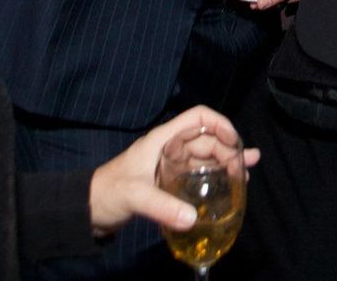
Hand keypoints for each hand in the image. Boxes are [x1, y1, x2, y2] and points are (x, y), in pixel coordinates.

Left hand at [88, 106, 258, 234]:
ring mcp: (170, 166)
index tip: (235, 142)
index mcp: (163, 139)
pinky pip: (197, 177)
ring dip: (225, 164)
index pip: (197, 118)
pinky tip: (225, 189)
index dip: (219, 123)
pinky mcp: (168, 183)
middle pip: (206, 140)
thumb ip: (162, 206)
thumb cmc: (109, 192)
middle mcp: (170, 148)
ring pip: (204, 159)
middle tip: (247, 167)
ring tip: (246, 175)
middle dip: (229, 149)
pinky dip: (213, 180)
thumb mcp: (135, 196)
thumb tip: (193, 219)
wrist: (89, 210)